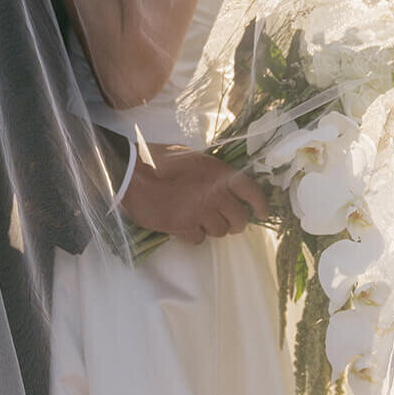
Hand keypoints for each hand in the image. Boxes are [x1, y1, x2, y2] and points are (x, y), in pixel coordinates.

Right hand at [122, 143, 269, 244]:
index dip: (260, 205)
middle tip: (228, 221)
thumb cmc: (157, 159)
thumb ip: (209, 170)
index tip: (262, 214)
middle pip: (239, 219)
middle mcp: (214, 193)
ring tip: (200, 219)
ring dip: (213, 227)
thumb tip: (222, 183)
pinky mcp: (184, 227)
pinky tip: (185, 225)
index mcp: (218, 172)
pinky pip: (199, 238)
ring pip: (220, 231)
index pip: (250, 191)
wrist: (131, 174)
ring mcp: (200, 212)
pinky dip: (194, 234)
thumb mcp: (191, 156)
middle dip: (235, 222)